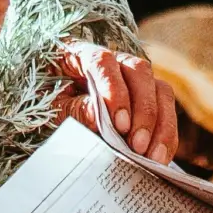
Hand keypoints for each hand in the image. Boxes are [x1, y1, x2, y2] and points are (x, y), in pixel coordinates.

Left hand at [55, 41, 178, 164]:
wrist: (50, 109)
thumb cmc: (45, 104)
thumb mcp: (51, 109)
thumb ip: (74, 110)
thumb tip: (99, 117)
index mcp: (80, 53)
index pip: (102, 62)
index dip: (114, 90)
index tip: (119, 124)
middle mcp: (114, 60)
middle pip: (139, 72)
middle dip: (143, 111)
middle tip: (137, 146)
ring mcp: (134, 78)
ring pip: (160, 90)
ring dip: (161, 125)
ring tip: (152, 158)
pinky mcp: (148, 98)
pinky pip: (166, 110)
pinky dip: (166, 135)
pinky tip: (159, 158)